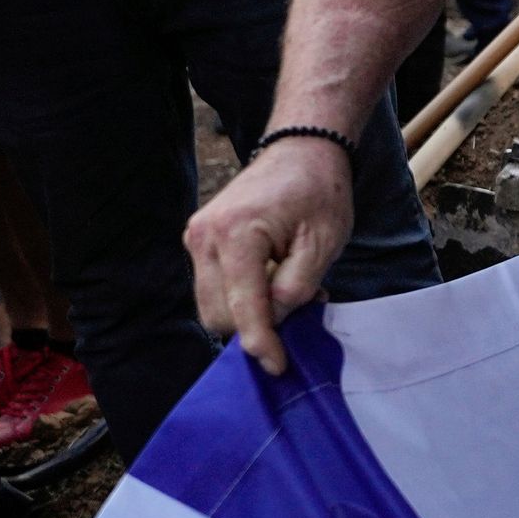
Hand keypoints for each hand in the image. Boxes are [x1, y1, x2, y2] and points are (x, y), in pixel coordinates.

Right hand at [185, 132, 354, 376]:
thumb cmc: (318, 191)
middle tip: (302, 312)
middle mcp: (203, 237)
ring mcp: (196, 239)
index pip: (242, 309)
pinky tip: (274, 280)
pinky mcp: (199, 242)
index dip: (262, 344)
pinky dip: (241, 297)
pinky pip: (214, 289)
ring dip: (248, 313)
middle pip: (218, 316)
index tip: (279, 367)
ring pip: (212, 307)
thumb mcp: (322, 243)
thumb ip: (296, 289)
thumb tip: (274, 322)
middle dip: (255, 328)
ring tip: (290, 290)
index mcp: (235, 234)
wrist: (300, 150)